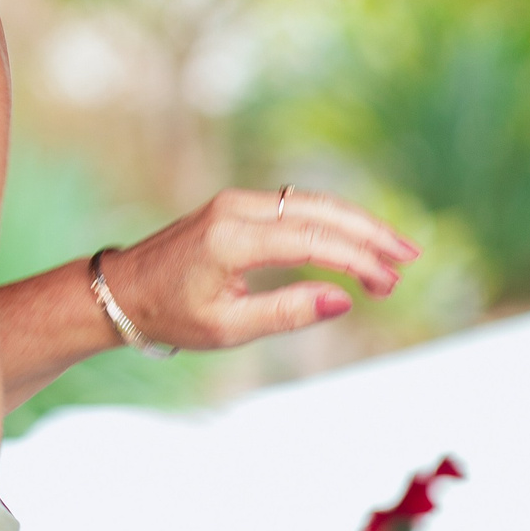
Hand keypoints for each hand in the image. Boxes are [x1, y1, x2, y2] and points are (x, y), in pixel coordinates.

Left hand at [104, 185, 415, 349]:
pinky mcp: (235, 206)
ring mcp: (233, 203)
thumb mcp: (226, 327)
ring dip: (354, 224)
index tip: (387, 283)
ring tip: (393, 253)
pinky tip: (356, 241)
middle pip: (318, 210)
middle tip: (408, 260)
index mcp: (229, 241)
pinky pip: (293, 206)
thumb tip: (343, 299)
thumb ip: (286, 313)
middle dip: (368, 233)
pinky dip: (329, 221)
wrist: (121, 292)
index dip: (356, 260)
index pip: (310, 240)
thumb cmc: (169, 315)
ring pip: (309, 203)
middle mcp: (233, 210)